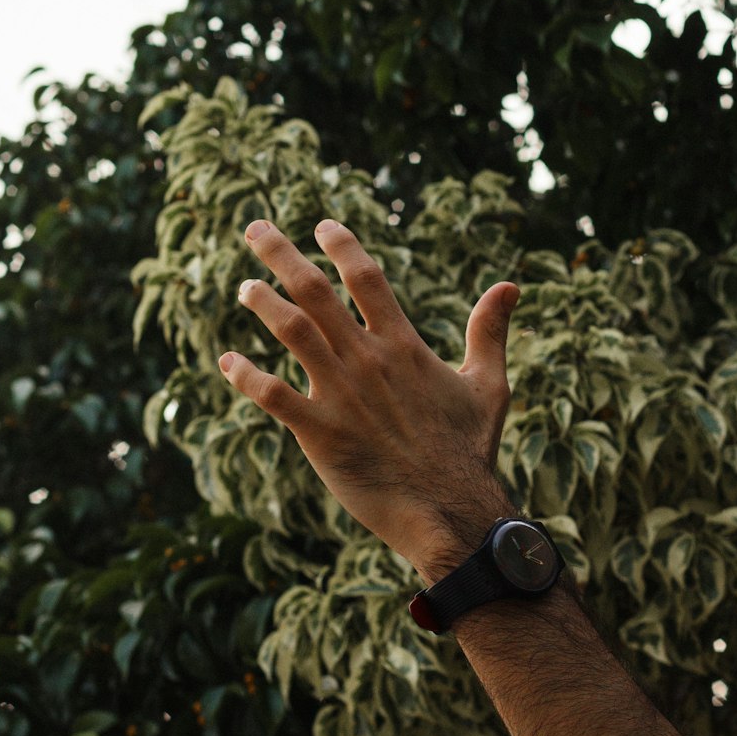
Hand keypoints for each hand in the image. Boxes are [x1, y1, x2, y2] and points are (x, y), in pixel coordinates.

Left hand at [219, 217, 521, 573]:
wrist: (450, 509)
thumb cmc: (470, 450)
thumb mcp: (490, 384)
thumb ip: (489, 332)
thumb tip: (510, 285)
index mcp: (403, 345)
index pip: (366, 278)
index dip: (341, 246)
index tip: (322, 226)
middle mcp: (367, 360)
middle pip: (315, 290)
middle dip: (281, 254)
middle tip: (255, 228)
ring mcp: (340, 395)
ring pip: (291, 331)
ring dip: (262, 303)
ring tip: (245, 286)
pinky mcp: (319, 433)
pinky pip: (271, 395)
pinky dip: (245, 375)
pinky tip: (227, 361)